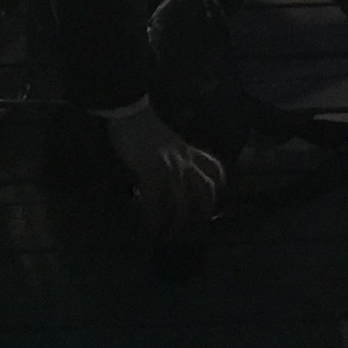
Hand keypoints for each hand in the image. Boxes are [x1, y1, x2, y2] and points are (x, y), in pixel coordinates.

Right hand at [103, 101, 222, 244]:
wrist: (130, 111)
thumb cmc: (143, 126)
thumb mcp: (166, 142)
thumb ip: (173, 158)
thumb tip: (167, 179)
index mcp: (188, 151)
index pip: (214, 168)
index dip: (217, 189)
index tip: (211, 204)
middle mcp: (185, 159)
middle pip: (206, 189)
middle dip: (202, 213)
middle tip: (191, 232)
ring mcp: (171, 164)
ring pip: (184, 200)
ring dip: (178, 222)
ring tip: (169, 236)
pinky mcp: (152, 169)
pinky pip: (158, 199)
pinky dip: (155, 217)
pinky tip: (150, 226)